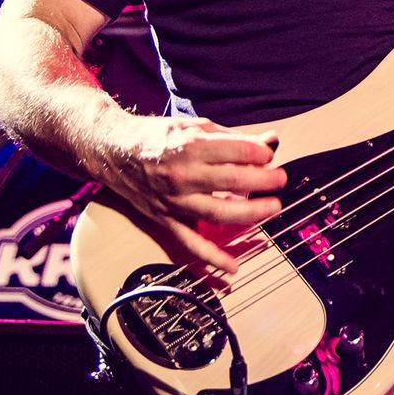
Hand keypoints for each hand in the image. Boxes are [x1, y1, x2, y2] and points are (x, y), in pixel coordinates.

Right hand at [99, 116, 286, 275]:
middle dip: (265, 181)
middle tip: (280, 180)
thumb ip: (234, 137)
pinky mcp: (166, 219)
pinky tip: (233, 268)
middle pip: (235, 181)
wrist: (113, 151)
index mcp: (190, 146)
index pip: (238, 151)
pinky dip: (212, 259)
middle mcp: (182, 175)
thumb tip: (271, 141)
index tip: (270, 156)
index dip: (261, 154)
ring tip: (273, 207)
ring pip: (220, 213)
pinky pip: (191, 243)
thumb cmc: (157, 136)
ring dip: (252, 213)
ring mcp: (174, 200)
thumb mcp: (195, 126)